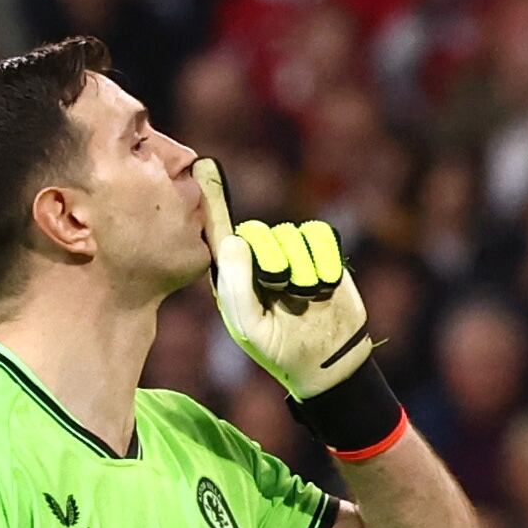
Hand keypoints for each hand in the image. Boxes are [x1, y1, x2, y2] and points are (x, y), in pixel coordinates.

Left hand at [196, 159, 374, 401]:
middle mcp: (259, 255)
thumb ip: (237, 284)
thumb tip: (235, 239)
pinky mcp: (321, 251)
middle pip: (259, 231)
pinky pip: (320, 236)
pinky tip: (324, 287)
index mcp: (233, 271)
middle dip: (272, 261)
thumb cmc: (278, 348)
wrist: (326, 361)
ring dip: (302, 271)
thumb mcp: (249, 324)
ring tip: (305, 298)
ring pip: (292, 235)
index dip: (213, 198)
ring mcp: (291, 251)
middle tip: (280, 291)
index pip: (221, 230)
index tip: (202, 166)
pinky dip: (324, 262)